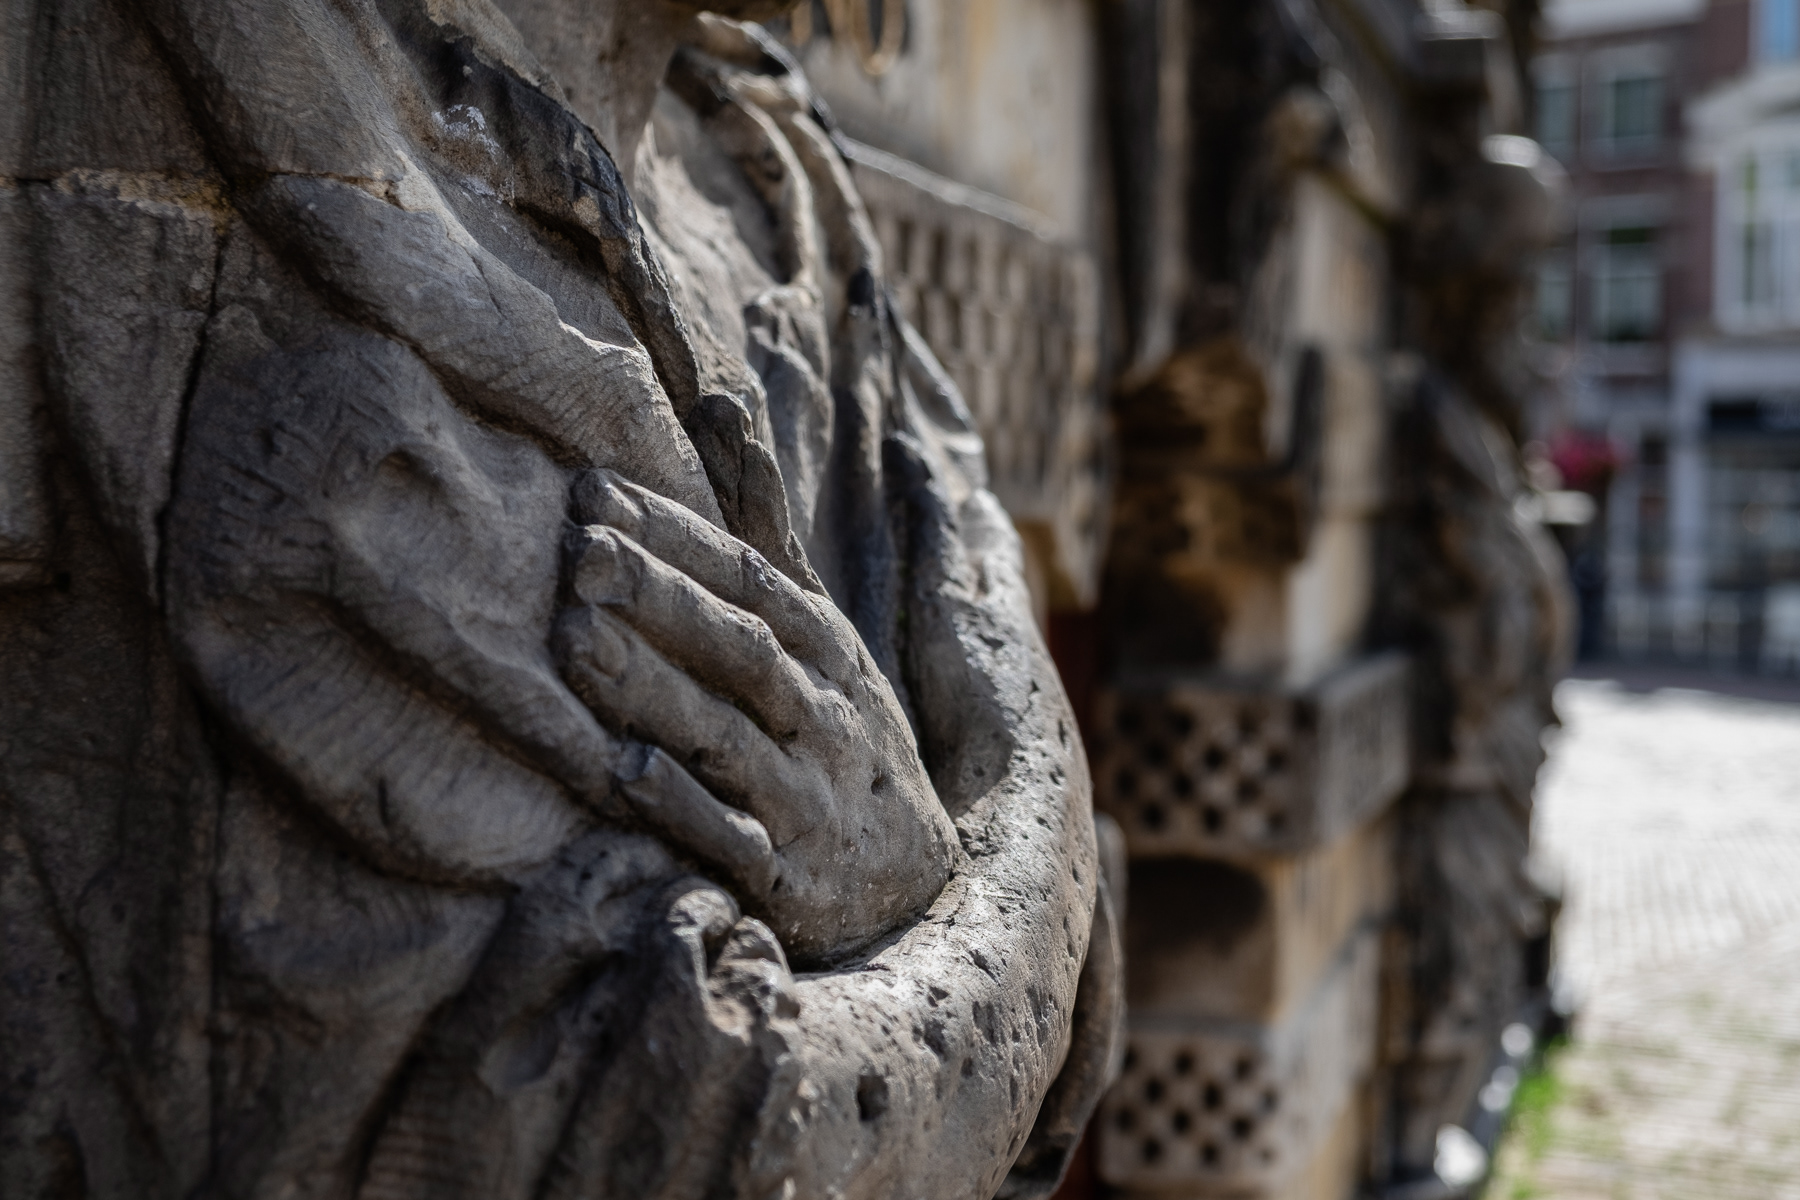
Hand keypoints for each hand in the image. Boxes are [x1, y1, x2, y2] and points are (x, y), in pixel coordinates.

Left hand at [552, 470, 957, 960]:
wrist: (909, 876)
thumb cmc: (837, 724)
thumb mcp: (818, 623)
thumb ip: (763, 522)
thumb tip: (721, 396)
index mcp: (823, 645)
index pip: (748, 578)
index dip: (673, 537)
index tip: (592, 495)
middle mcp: (819, 711)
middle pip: (739, 645)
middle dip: (662, 598)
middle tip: (577, 553)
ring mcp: (803, 794)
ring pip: (728, 734)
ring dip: (655, 689)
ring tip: (575, 643)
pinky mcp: (784, 875)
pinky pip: (731, 839)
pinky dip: (682, 807)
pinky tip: (622, 771)